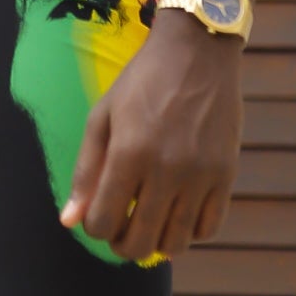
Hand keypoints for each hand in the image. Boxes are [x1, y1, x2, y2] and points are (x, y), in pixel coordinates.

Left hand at [61, 11, 243, 262]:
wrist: (197, 51)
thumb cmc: (142, 81)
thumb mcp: (103, 116)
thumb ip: (86, 170)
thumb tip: (69, 221)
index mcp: (129, 152)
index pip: (103, 222)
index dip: (94, 227)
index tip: (97, 215)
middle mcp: (166, 170)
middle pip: (138, 243)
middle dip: (121, 244)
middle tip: (120, 229)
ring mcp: (200, 175)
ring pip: (175, 243)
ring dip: (156, 244)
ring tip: (148, 225)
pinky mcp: (226, 175)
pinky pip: (208, 228)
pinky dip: (190, 233)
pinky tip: (177, 215)